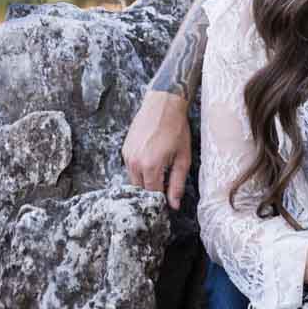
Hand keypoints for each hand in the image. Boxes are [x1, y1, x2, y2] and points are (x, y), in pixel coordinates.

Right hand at [122, 92, 191, 209]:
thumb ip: (177, 183)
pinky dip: (139, 169)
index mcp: (150, 166)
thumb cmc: (176, 128)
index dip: (161, 198)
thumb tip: (174, 204)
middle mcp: (135, 162)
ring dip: (145, 180)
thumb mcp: (183, 157)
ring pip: (134, 180)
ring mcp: (127, 155)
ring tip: (159, 171)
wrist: (163, 104)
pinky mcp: (124, 149)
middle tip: (164, 185)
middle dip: (152, 190)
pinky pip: (130, 168)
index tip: (168, 199)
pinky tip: (151, 160)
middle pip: (141, 189)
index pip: (153, 194)